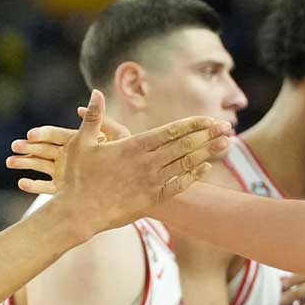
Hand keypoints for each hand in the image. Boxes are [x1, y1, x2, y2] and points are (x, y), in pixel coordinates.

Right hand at [8, 91, 231, 233]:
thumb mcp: (81, 143)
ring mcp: (151, 182)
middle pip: (184, 145)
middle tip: (227, 128)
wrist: (77, 213)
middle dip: (208, 135)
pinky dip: (193, 176)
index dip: (193, 124)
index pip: (171, 131)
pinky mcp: (151, 199)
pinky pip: (177, 186)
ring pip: (185, 164)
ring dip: (207, 153)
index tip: (210, 118)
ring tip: (226, 145)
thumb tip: (96, 91)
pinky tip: (206, 168)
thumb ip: (93, 116)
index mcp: (134, 146)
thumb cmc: (77, 178)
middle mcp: (147, 163)